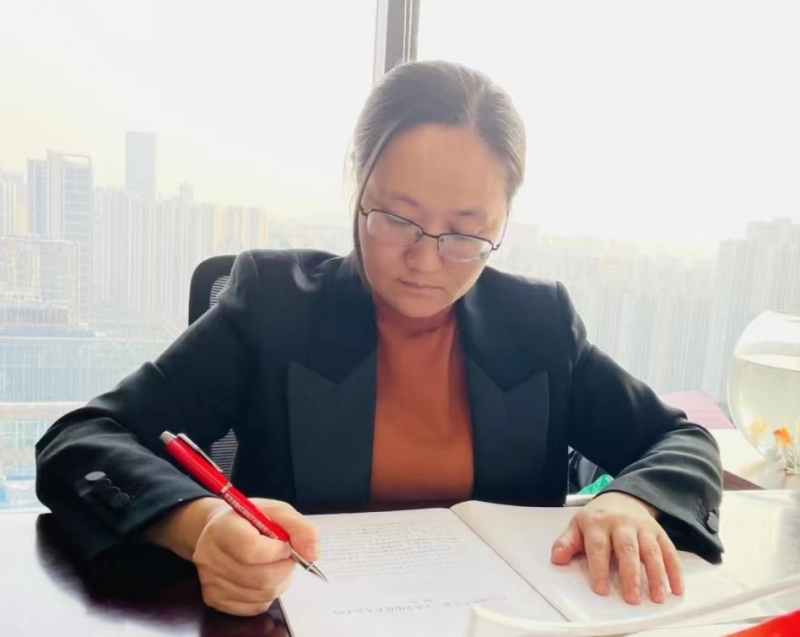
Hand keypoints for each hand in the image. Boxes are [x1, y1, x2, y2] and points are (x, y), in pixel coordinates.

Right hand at [146, 497, 318, 615]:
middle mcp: (210, 556)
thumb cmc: (249, 520)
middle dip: (284, 567)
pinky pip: (255, 606)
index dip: (277, 550)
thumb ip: (299, 527)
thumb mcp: (276, 511)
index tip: (285, 544)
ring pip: (262, 594)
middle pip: (260, 577)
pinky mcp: (214, 599)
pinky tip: (263, 576)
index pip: (251, 549)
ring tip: (274, 563)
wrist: (219, 531)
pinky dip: (268, 594)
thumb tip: (312, 555)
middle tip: (285, 555)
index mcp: (223, 528)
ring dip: (279, 580)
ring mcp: (210, 581)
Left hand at [550, 492, 682, 604]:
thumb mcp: (577, 526)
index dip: (599, 568)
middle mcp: (621, 524)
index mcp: (597, 523)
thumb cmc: (597, 518)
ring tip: (656, 597)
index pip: (598, 546)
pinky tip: (676, 588)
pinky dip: (674, 570)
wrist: (622, 497)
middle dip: (630, 574)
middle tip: (632, 598)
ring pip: (651, 550)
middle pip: (627, 549)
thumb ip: (567, 543)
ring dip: (656, 575)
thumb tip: (556, 559)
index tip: (601, 590)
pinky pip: (669, 550)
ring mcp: (642, 527)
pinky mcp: (658, 531)